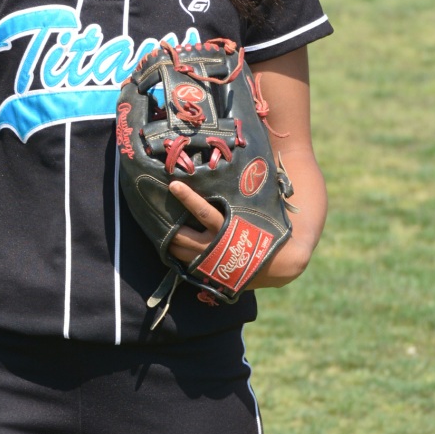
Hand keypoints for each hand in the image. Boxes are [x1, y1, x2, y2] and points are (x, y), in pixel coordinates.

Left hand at [166, 178, 312, 287]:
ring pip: (181, 253)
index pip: (204, 211)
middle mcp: (217, 247)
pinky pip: (186, 264)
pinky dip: (177, 255)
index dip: (187, 198)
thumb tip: (245, 159)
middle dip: (168, 226)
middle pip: (184, 236)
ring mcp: (211, 263)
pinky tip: (168, 245)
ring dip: (168, 241)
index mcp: (229, 228)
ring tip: (157, 227)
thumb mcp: (258, 209)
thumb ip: (244, 193)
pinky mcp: (210, 273)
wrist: (279, 265)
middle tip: (155, 210)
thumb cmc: (268, 231)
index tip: (174, 185)